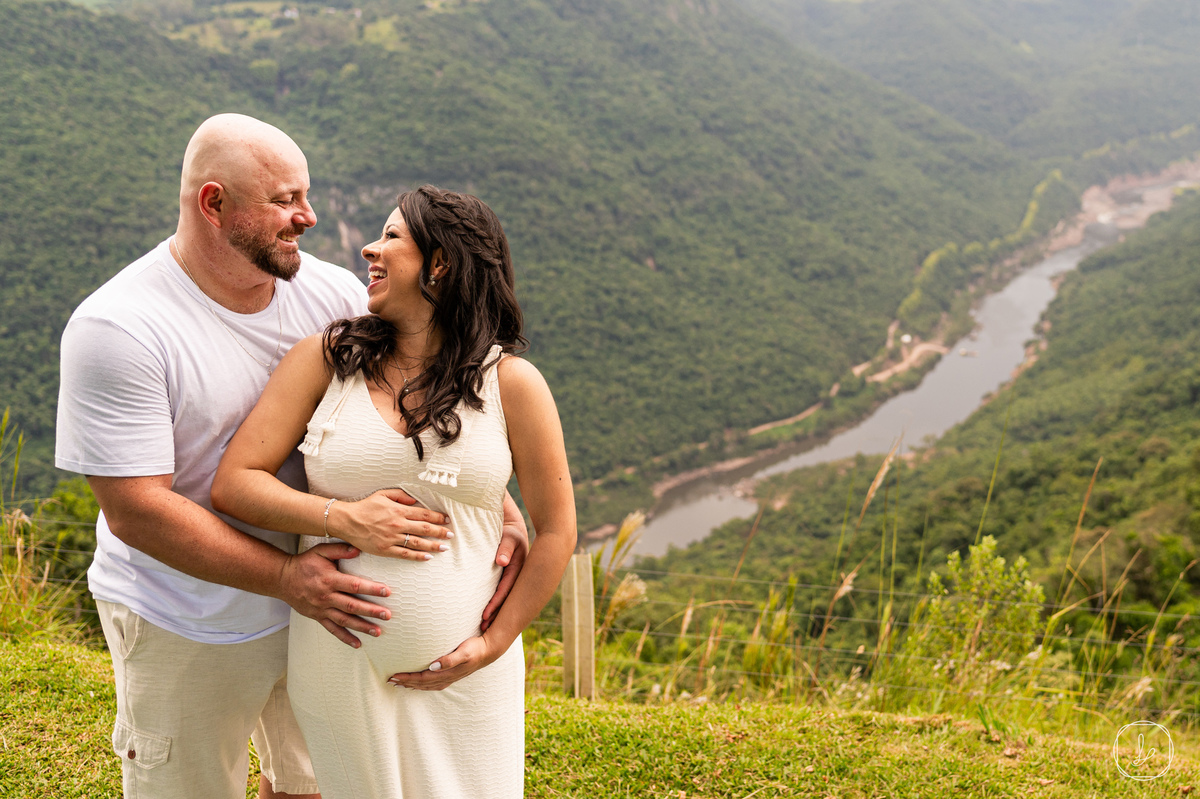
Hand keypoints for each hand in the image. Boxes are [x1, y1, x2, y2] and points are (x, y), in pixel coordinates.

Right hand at [277, 543, 392, 647]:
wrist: (282, 579)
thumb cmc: (304, 564)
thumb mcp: (320, 551)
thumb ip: (339, 550)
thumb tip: (359, 549)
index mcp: (329, 579)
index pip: (353, 585)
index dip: (370, 589)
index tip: (387, 591)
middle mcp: (326, 596)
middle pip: (351, 605)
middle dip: (371, 611)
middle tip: (387, 615)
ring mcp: (321, 609)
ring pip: (344, 620)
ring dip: (362, 627)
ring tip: (378, 631)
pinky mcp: (317, 617)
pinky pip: (332, 630)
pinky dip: (345, 638)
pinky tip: (358, 644)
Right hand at [332, 488, 453, 558]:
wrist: (347, 521)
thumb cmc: (365, 507)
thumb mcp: (383, 494)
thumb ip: (401, 495)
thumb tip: (415, 500)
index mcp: (398, 510)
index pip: (423, 514)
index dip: (437, 517)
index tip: (446, 520)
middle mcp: (397, 524)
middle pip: (424, 529)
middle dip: (440, 532)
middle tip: (451, 534)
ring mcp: (392, 538)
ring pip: (417, 543)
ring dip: (433, 545)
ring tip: (444, 547)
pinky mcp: (385, 550)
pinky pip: (405, 554)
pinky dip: (418, 556)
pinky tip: (428, 557)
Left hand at [386, 635, 498, 690]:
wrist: (489, 650)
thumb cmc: (475, 648)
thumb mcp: (464, 651)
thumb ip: (449, 659)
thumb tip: (432, 666)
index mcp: (446, 673)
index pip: (422, 678)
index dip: (407, 678)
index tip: (393, 676)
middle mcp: (446, 678)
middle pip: (421, 683)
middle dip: (405, 682)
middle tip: (390, 680)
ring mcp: (449, 678)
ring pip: (426, 685)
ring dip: (412, 685)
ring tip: (399, 684)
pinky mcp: (452, 675)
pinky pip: (433, 684)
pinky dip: (422, 685)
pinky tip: (418, 684)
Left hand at [481, 497, 528, 631]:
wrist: (512, 524)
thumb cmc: (509, 529)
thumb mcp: (510, 536)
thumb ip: (505, 547)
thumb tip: (501, 561)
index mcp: (517, 569)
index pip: (504, 591)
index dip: (494, 604)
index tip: (484, 616)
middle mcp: (516, 576)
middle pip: (504, 599)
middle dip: (495, 615)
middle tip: (482, 629)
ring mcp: (511, 577)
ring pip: (502, 598)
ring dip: (494, 612)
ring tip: (482, 627)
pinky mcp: (505, 576)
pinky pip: (498, 591)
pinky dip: (492, 602)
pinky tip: (484, 612)